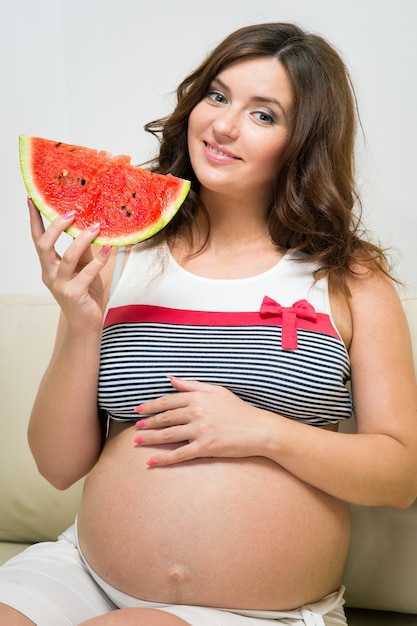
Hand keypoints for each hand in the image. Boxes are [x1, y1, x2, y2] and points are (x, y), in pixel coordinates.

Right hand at [28, 198, 110, 330]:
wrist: (86, 324)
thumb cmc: (85, 295)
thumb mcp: (84, 269)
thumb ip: (84, 251)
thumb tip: (90, 228)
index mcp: (49, 266)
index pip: (38, 239)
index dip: (34, 220)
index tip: (32, 200)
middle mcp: (50, 274)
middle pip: (44, 245)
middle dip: (56, 226)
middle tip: (71, 212)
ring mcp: (60, 284)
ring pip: (68, 257)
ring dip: (82, 239)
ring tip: (96, 227)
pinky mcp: (74, 293)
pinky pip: (87, 272)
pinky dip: (99, 259)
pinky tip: (109, 248)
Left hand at [133, 375, 263, 465]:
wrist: (258, 429)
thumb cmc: (239, 410)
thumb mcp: (217, 391)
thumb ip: (192, 385)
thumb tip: (171, 379)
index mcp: (198, 398)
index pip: (168, 401)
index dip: (151, 405)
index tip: (139, 410)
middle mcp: (197, 413)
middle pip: (165, 418)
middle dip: (148, 422)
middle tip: (136, 426)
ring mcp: (200, 431)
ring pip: (168, 435)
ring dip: (150, 438)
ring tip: (137, 440)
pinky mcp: (205, 448)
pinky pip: (179, 454)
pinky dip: (163, 459)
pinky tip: (151, 462)